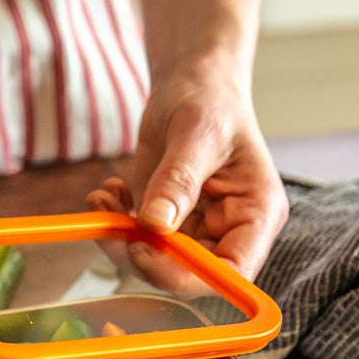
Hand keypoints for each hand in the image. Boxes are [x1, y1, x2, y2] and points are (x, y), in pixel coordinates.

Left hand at [88, 53, 287, 292]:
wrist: (191, 83)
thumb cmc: (210, 100)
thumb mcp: (197, 134)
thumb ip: (178, 181)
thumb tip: (156, 224)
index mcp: (257, 214)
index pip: (233, 271)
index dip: (189, 275)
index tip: (144, 251)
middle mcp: (230, 231)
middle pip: (189, 274)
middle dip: (143, 257)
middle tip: (110, 225)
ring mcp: (198, 231)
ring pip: (157, 262)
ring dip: (122, 239)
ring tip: (101, 198)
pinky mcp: (170, 223)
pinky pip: (140, 241)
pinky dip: (117, 224)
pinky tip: (109, 192)